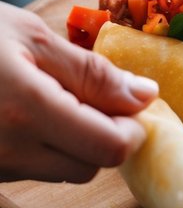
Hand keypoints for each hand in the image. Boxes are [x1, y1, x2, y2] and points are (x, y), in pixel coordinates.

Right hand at [0, 3, 157, 183]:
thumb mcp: (31, 36)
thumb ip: (91, 72)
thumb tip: (145, 96)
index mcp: (27, 111)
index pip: (110, 147)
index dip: (131, 127)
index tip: (129, 101)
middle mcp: (8, 150)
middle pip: (89, 166)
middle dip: (103, 135)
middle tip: (93, 96)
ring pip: (60, 171)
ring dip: (71, 142)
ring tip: (50, 96)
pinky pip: (28, 169)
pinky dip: (40, 146)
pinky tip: (22, 112)